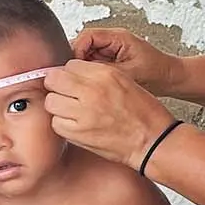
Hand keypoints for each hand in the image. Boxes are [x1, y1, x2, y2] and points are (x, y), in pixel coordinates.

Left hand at [43, 61, 179, 171]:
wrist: (153, 140)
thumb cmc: (143, 113)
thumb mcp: (124, 80)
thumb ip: (96, 75)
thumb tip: (71, 74)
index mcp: (105, 74)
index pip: (69, 64)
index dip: (70, 74)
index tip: (72, 82)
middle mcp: (92, 90)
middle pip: (54, 80)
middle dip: (58, 87)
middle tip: (66, 95)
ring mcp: (84, 113)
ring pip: (51, 102)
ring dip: (58, 106)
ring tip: (72, 111)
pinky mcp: (79, 133)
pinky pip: (56, 123)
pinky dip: (63, 124)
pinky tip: (76, 124)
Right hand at [71, 28, 186, 95]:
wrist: (171, 78)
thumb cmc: (157, 72)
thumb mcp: (130, 73)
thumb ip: (106, 71)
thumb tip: (85, 74)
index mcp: (118, 37)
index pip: (87, 36)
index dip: (77, 51)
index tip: (74, 68)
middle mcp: (112, 41)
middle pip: (83, 45)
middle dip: (78, 62)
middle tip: (77, 78)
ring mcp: (111, 51)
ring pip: (87, 56)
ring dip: (84, 69)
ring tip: (87, 83)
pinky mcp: (112, 61)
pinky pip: (94, 65)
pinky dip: (91, 75)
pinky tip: (94, 85)